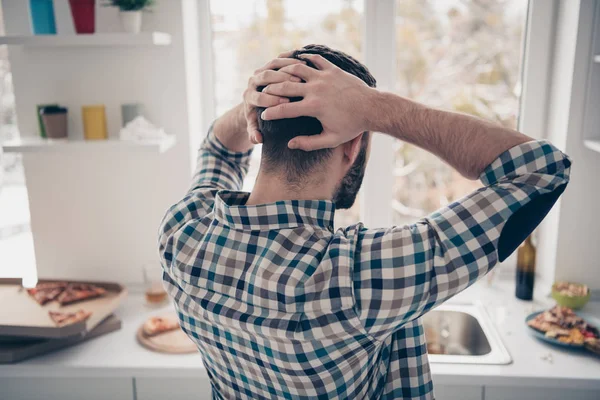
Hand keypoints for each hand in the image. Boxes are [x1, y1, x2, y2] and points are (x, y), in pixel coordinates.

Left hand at [243, 56, 304, 143]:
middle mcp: (253, 82)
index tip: (286, 103)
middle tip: (297, 83)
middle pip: (265, 76)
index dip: (271, 99)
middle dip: (281, 79)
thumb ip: (254, 134)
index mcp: (249, 98)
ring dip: (288, 67)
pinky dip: (291, 59)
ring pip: (272, 65)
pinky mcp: (269, 66)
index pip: (258, 96)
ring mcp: (261, 72)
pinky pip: (279, 59)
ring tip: (303, 72)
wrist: (255, 105)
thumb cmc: (260, 119)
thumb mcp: (255, 128)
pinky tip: (304, 63)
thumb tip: (258, 139)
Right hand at [260, 53, 376, 150]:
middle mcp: (316, 89)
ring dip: (285, 71)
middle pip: (285, 86)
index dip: (270, 113)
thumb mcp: (331, 140)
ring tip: (277, 75)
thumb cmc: (352, 126)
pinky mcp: (333, 70)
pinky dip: (304, 58)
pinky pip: (315, 59)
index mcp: (313, 107)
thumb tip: (290, 144)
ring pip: (297, 69)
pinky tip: (297, 59)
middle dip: (271, 89)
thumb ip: (309, 143)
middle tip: (263, 92)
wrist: (372, 109)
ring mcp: (324, 77)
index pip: (284, 109)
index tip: (263, 116)